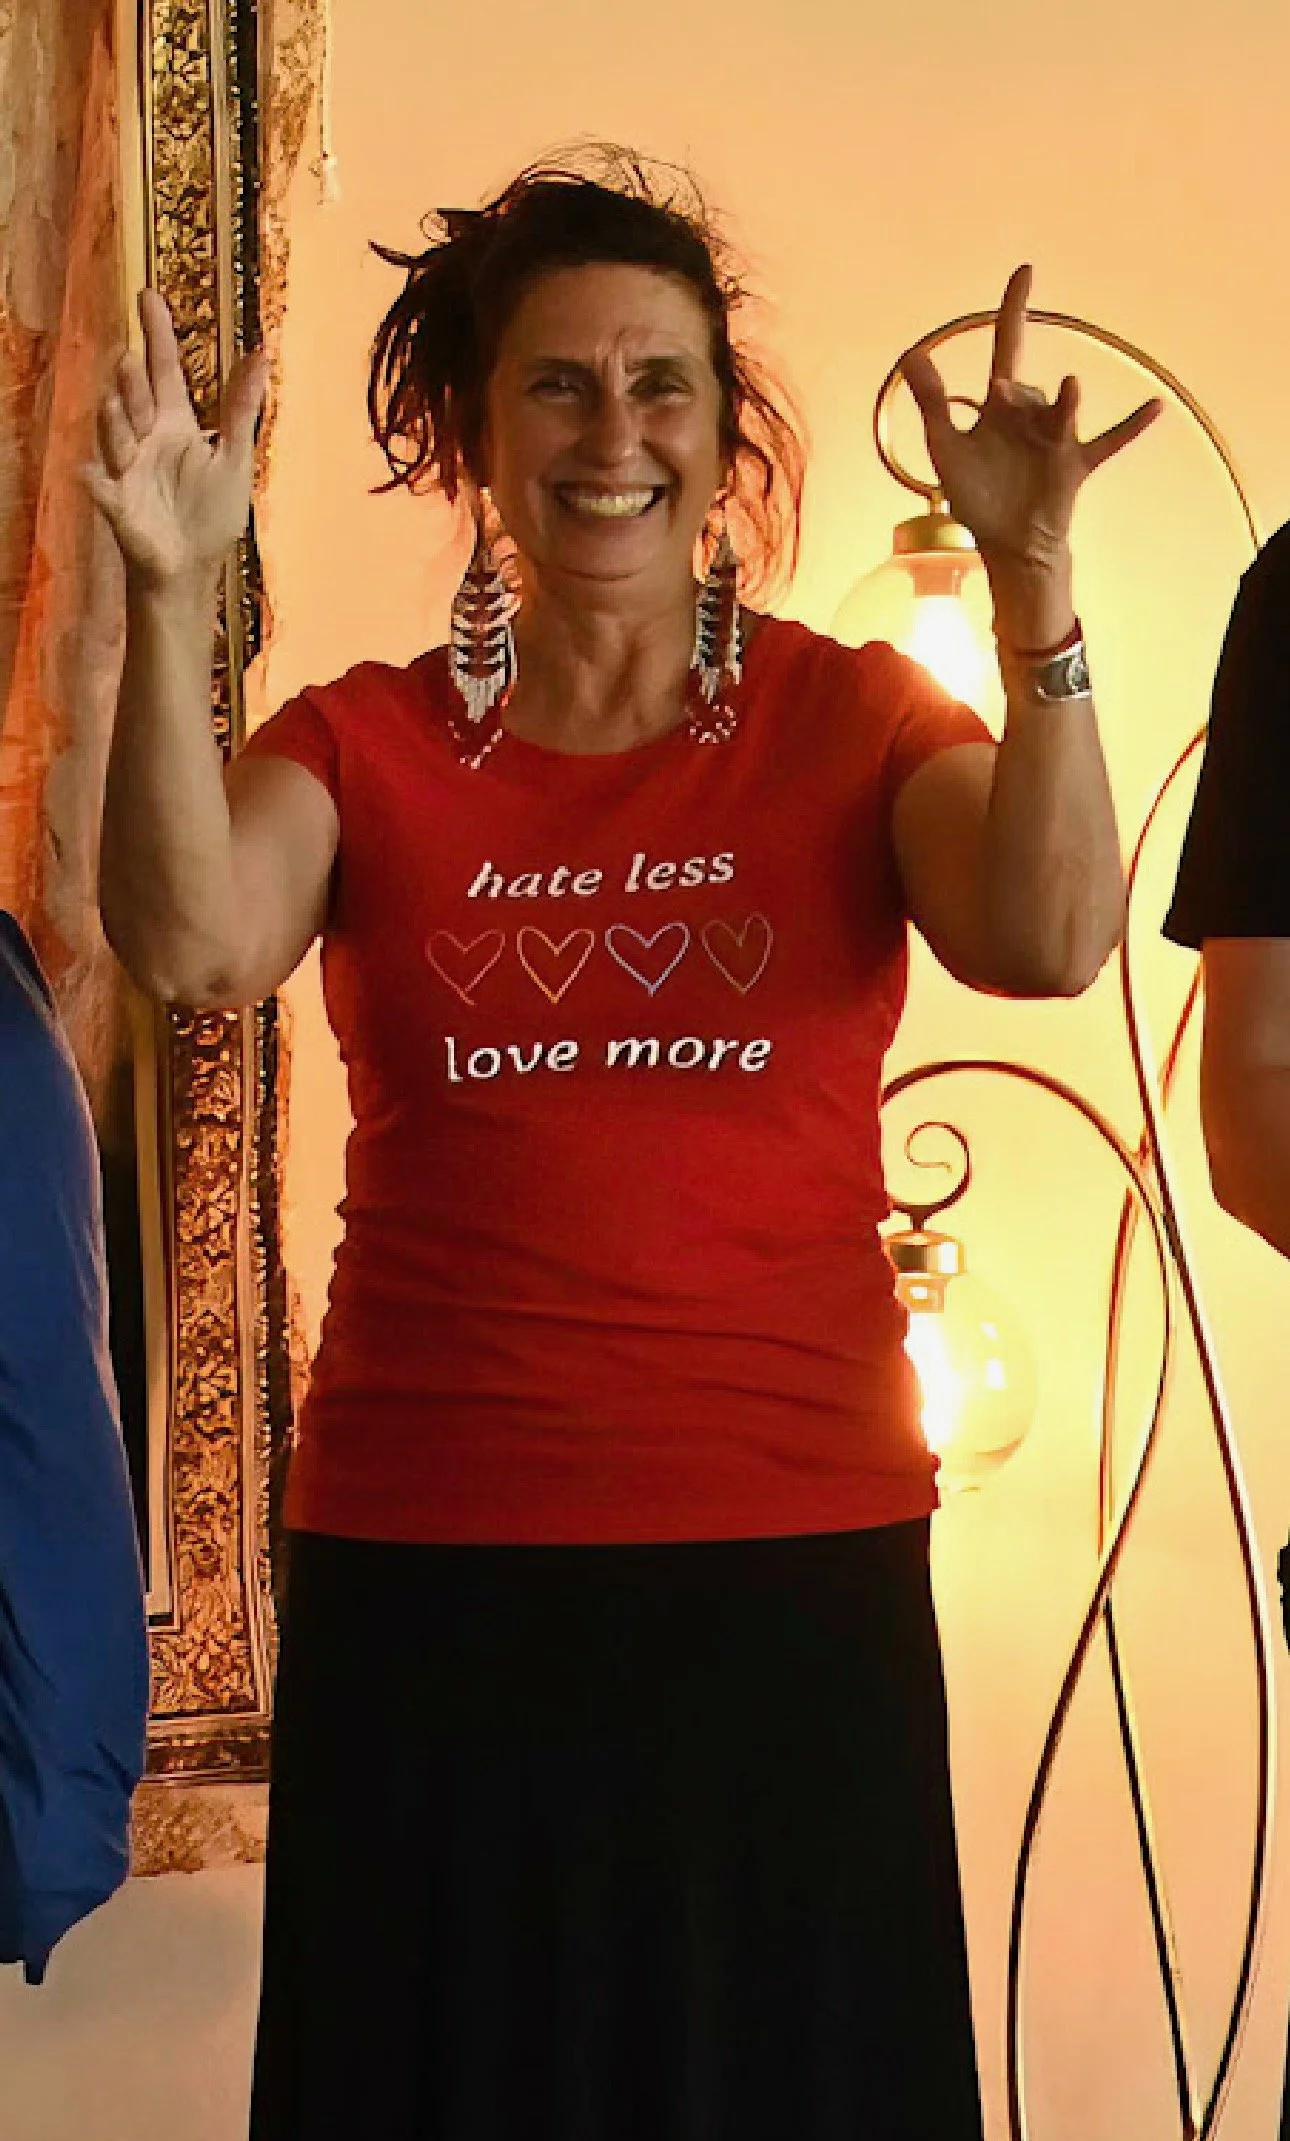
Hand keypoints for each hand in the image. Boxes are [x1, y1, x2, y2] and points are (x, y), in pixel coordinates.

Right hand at [81, 289, 268, 594]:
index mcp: (176, 425)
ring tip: (117, 402)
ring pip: (115, 432)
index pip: (165, 370)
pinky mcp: (116, 502)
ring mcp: (127, 468)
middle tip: (130, 357)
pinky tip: (93, 474)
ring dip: (114, 420)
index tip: (148, 296)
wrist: (189, 568)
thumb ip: (243, 407)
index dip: (157, 334)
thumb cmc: (211, 514)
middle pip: (135, 397)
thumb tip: (263, 352)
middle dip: (130, 379)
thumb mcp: (235, 458)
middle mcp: (146, 439)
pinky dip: (96, 481)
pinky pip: (100, 486)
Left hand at [901, 266, 1161, 585]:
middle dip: (1015, 393)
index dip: (1015, 309)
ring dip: (1064, 402)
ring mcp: (1056, 439)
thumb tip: (912, 352)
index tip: (1026, 272)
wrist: (1006, 546)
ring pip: (1061, 410)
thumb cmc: (977, 497)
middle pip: (1027, 388)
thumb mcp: (947, 449)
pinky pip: (1109, 441)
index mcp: (1000, 407)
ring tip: (1070, 389)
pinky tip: (1155, 407)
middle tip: (1000, 396)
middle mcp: (1031, 416)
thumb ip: (933, 402)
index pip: (1009, 345)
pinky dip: (1131, 427)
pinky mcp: (1075, 465)